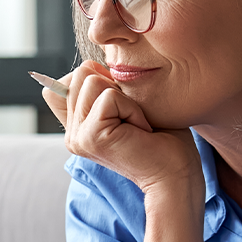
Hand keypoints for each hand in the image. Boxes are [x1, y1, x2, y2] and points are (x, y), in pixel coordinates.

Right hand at [41, 61, 201, 197]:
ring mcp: (77, 137)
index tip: (122, 109)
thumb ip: (103, 88)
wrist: (176, 175)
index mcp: (77, 127)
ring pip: (91, 80)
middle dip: (114, 86)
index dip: (97, 80)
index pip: (65, 81)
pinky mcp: (90, 137)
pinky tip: (141, 131)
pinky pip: (109, 96)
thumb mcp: (128, 105)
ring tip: (136, 125)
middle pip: (80, 73)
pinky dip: (132, 108)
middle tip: (133, 118)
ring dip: (125, 98)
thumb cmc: (162, 140)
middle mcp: (72, 134)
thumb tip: (91, 66)